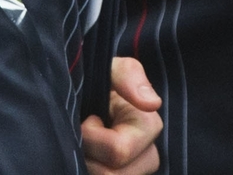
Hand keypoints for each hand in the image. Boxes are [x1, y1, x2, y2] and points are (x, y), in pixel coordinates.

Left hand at [78, 55, 162, 174]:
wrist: (89, 96)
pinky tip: (88, 159)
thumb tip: (151, 103)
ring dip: (87, 165)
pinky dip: (90, 173)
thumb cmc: (101, 81)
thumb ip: (129, 75)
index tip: (87, 120)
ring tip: (84, 146)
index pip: (117, 151)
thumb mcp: (112, 69)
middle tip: (81, 135)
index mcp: (148, 126)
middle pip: (111, 174)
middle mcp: (148, 155)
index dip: (91, 137)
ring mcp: (136, 171)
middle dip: (88, 156)